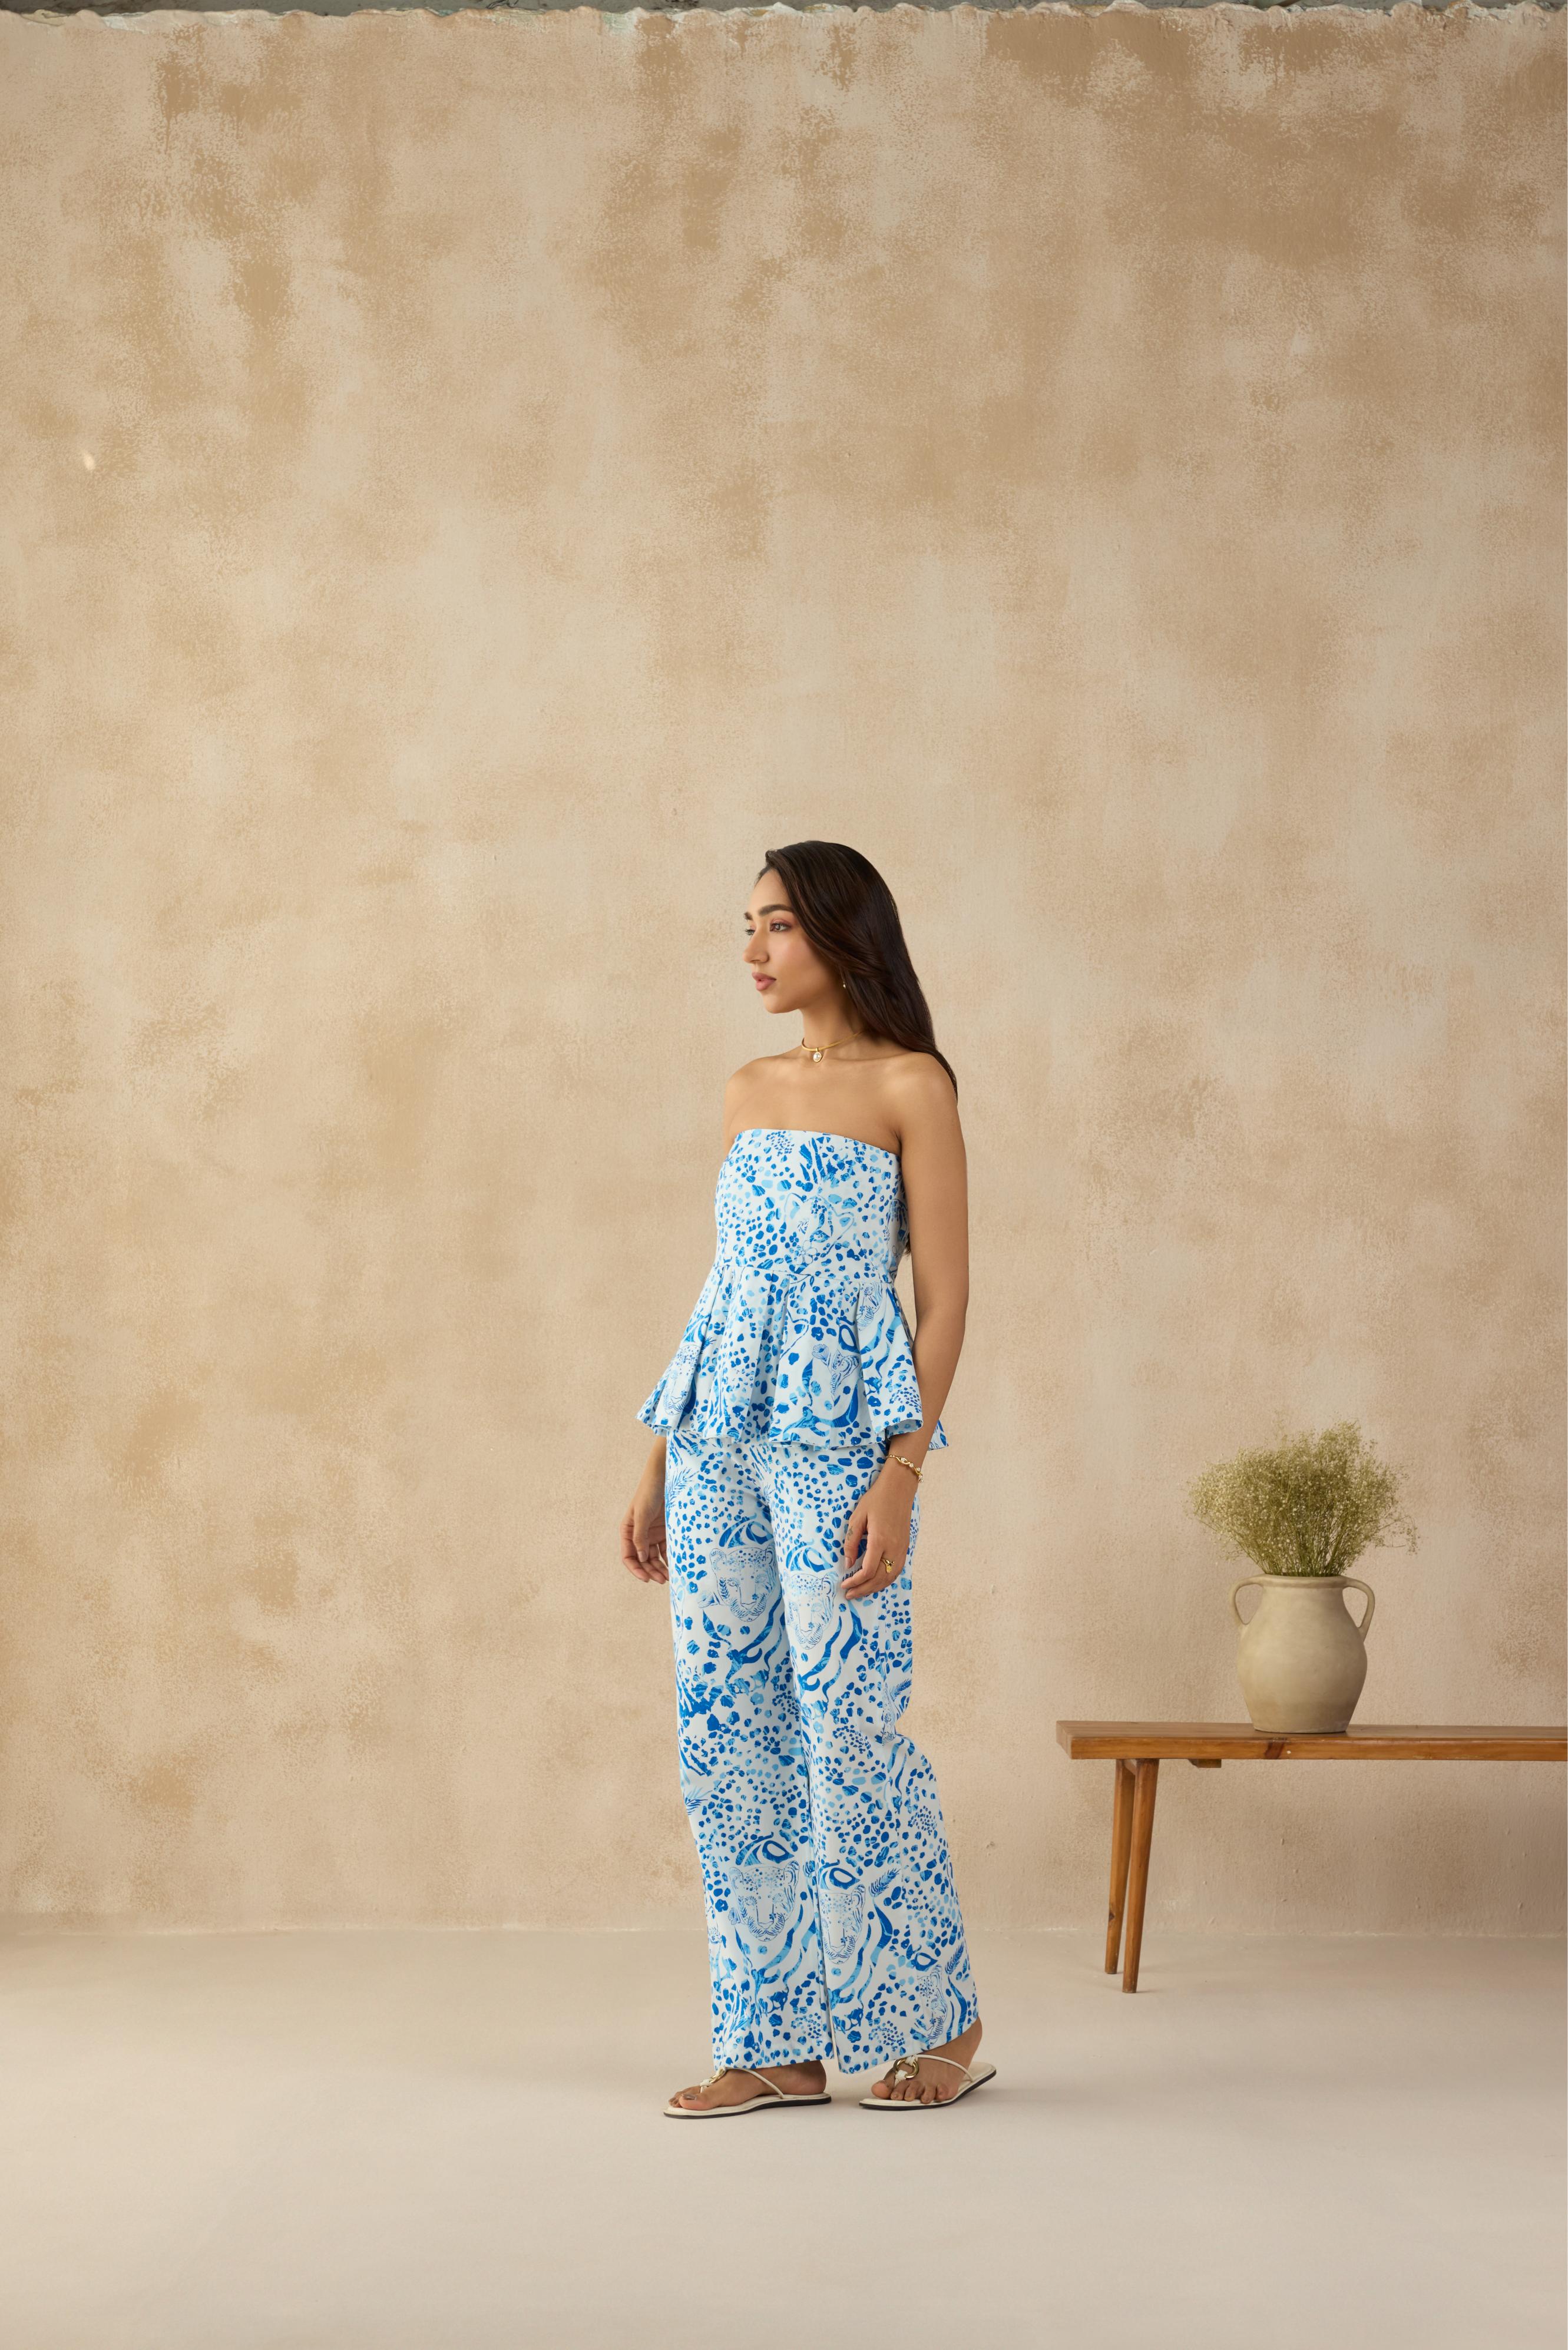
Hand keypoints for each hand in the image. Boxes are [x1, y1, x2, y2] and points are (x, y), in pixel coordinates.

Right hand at [620, 1472, 668, 1584]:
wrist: (666, 1476)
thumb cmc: (650, 1492)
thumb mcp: (642, 1514)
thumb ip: (640, 1536)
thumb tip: (641, 1558)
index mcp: (628, 1531)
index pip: (628, 1556)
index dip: (635, 1569)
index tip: (646, 1578)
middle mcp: (639, 1535)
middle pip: (643, 1559)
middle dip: (651, 1571)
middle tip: (662, 1580)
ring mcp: (653, 1533)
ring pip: (655, 1557)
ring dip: (661, 1567)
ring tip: (670, 1577)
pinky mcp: (665, 1531)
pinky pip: (667, 1548)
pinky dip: (670, 1558)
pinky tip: (676, 1565)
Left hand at [841, 1465, 912, 1600]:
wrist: (899, 1489)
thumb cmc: (876, 1500)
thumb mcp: (857, 1518)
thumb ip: (851, 1542)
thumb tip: (848, 1564)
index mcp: (880, 1540)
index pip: (868, 1570)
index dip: (855, 1581)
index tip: (844, 1585)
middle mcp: (894, 1548)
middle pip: (879, 1578)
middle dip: (863, 1589)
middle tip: (849, 1595)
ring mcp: (902, 1549)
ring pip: (890, 1577)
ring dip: (875, 1588)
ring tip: (861, 1592)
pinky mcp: (905, 1547)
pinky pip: (897, 1570)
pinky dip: (886, 1580)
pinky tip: (876, 1582)